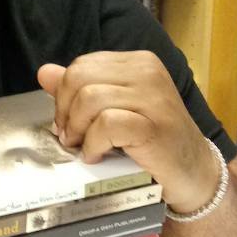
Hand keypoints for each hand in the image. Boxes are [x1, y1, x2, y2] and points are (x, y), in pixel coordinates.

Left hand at [37, 52, 220, 213]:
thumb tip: (44, 72)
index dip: (64, 96)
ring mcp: (154, 98)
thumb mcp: (115, 108)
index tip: (68, 122)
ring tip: (85, 147)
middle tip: (72, 137)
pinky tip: (98, 156)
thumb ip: (80, 89)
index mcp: (137, 63)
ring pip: (89, 99)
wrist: (193, 173)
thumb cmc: (152, 141)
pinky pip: (106, 124)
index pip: (81, 66)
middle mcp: (147, 72)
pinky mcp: (154, 126)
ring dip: (78, 130)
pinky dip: (94, 144)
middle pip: (79, 78)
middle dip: (66, 112)